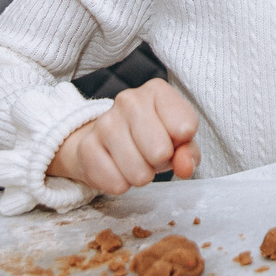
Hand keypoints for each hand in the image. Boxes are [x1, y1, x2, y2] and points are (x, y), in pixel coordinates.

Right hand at [50, 79, 198, 194]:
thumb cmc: (152, 139)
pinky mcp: (86, 147)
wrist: (107, 143)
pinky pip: (116, 183)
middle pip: (160, 151)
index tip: (173, 139)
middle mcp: (129, 100)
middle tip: (152, 156)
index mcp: (157, 91)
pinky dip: (121, 184)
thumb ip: (188, 153)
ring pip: (138, 171)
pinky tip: (117, 169)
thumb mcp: (179, 141)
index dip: (182, 144)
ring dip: (140, 176)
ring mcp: (105, 122)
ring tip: (136, 162)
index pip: (185, 127)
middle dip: (159, 163)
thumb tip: (185, 166)